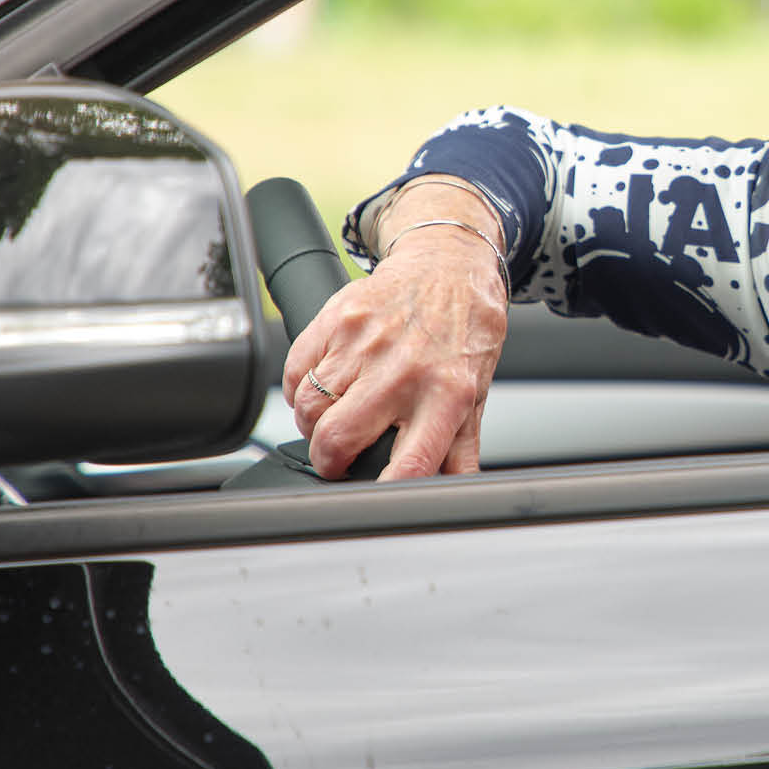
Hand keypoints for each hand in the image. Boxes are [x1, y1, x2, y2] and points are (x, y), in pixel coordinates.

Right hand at [283, 233, 506, 479]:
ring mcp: (365, 343)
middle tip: (339, 459)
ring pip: (309, 409)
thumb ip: (460, 451)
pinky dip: (298, 389)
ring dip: (313, 425)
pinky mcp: (336, 319)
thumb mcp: (474, 395)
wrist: (449, 266)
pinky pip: (294, 373)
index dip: (385, 494)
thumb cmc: (463, 333)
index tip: (372, 502)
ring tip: (334, 418)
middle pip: (337, 439)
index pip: (411, 463)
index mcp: (446, 395)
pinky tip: (323, 387)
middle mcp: (404, 369)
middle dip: (329, 462)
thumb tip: (453, 493)